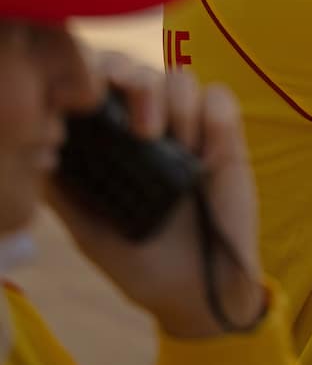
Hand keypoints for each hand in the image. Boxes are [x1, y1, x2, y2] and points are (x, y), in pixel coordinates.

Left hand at [48, 54, 264, 337]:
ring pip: (178, 77)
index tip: (81, 102)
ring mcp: (188, 128)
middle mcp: (149, 124)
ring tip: (164, 140)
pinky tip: (200, 150)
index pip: (97, 82)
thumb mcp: (89, 228)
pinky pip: (220, 98)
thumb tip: (33, 152)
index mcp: (112, 139)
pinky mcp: (226, 138)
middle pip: (137, 69)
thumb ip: (64, 189)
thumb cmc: (141, 261)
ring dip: (169, 99)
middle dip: (131, 80)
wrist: (197, 295)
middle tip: (133, 122)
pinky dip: (210, 112)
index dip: (88, 74)